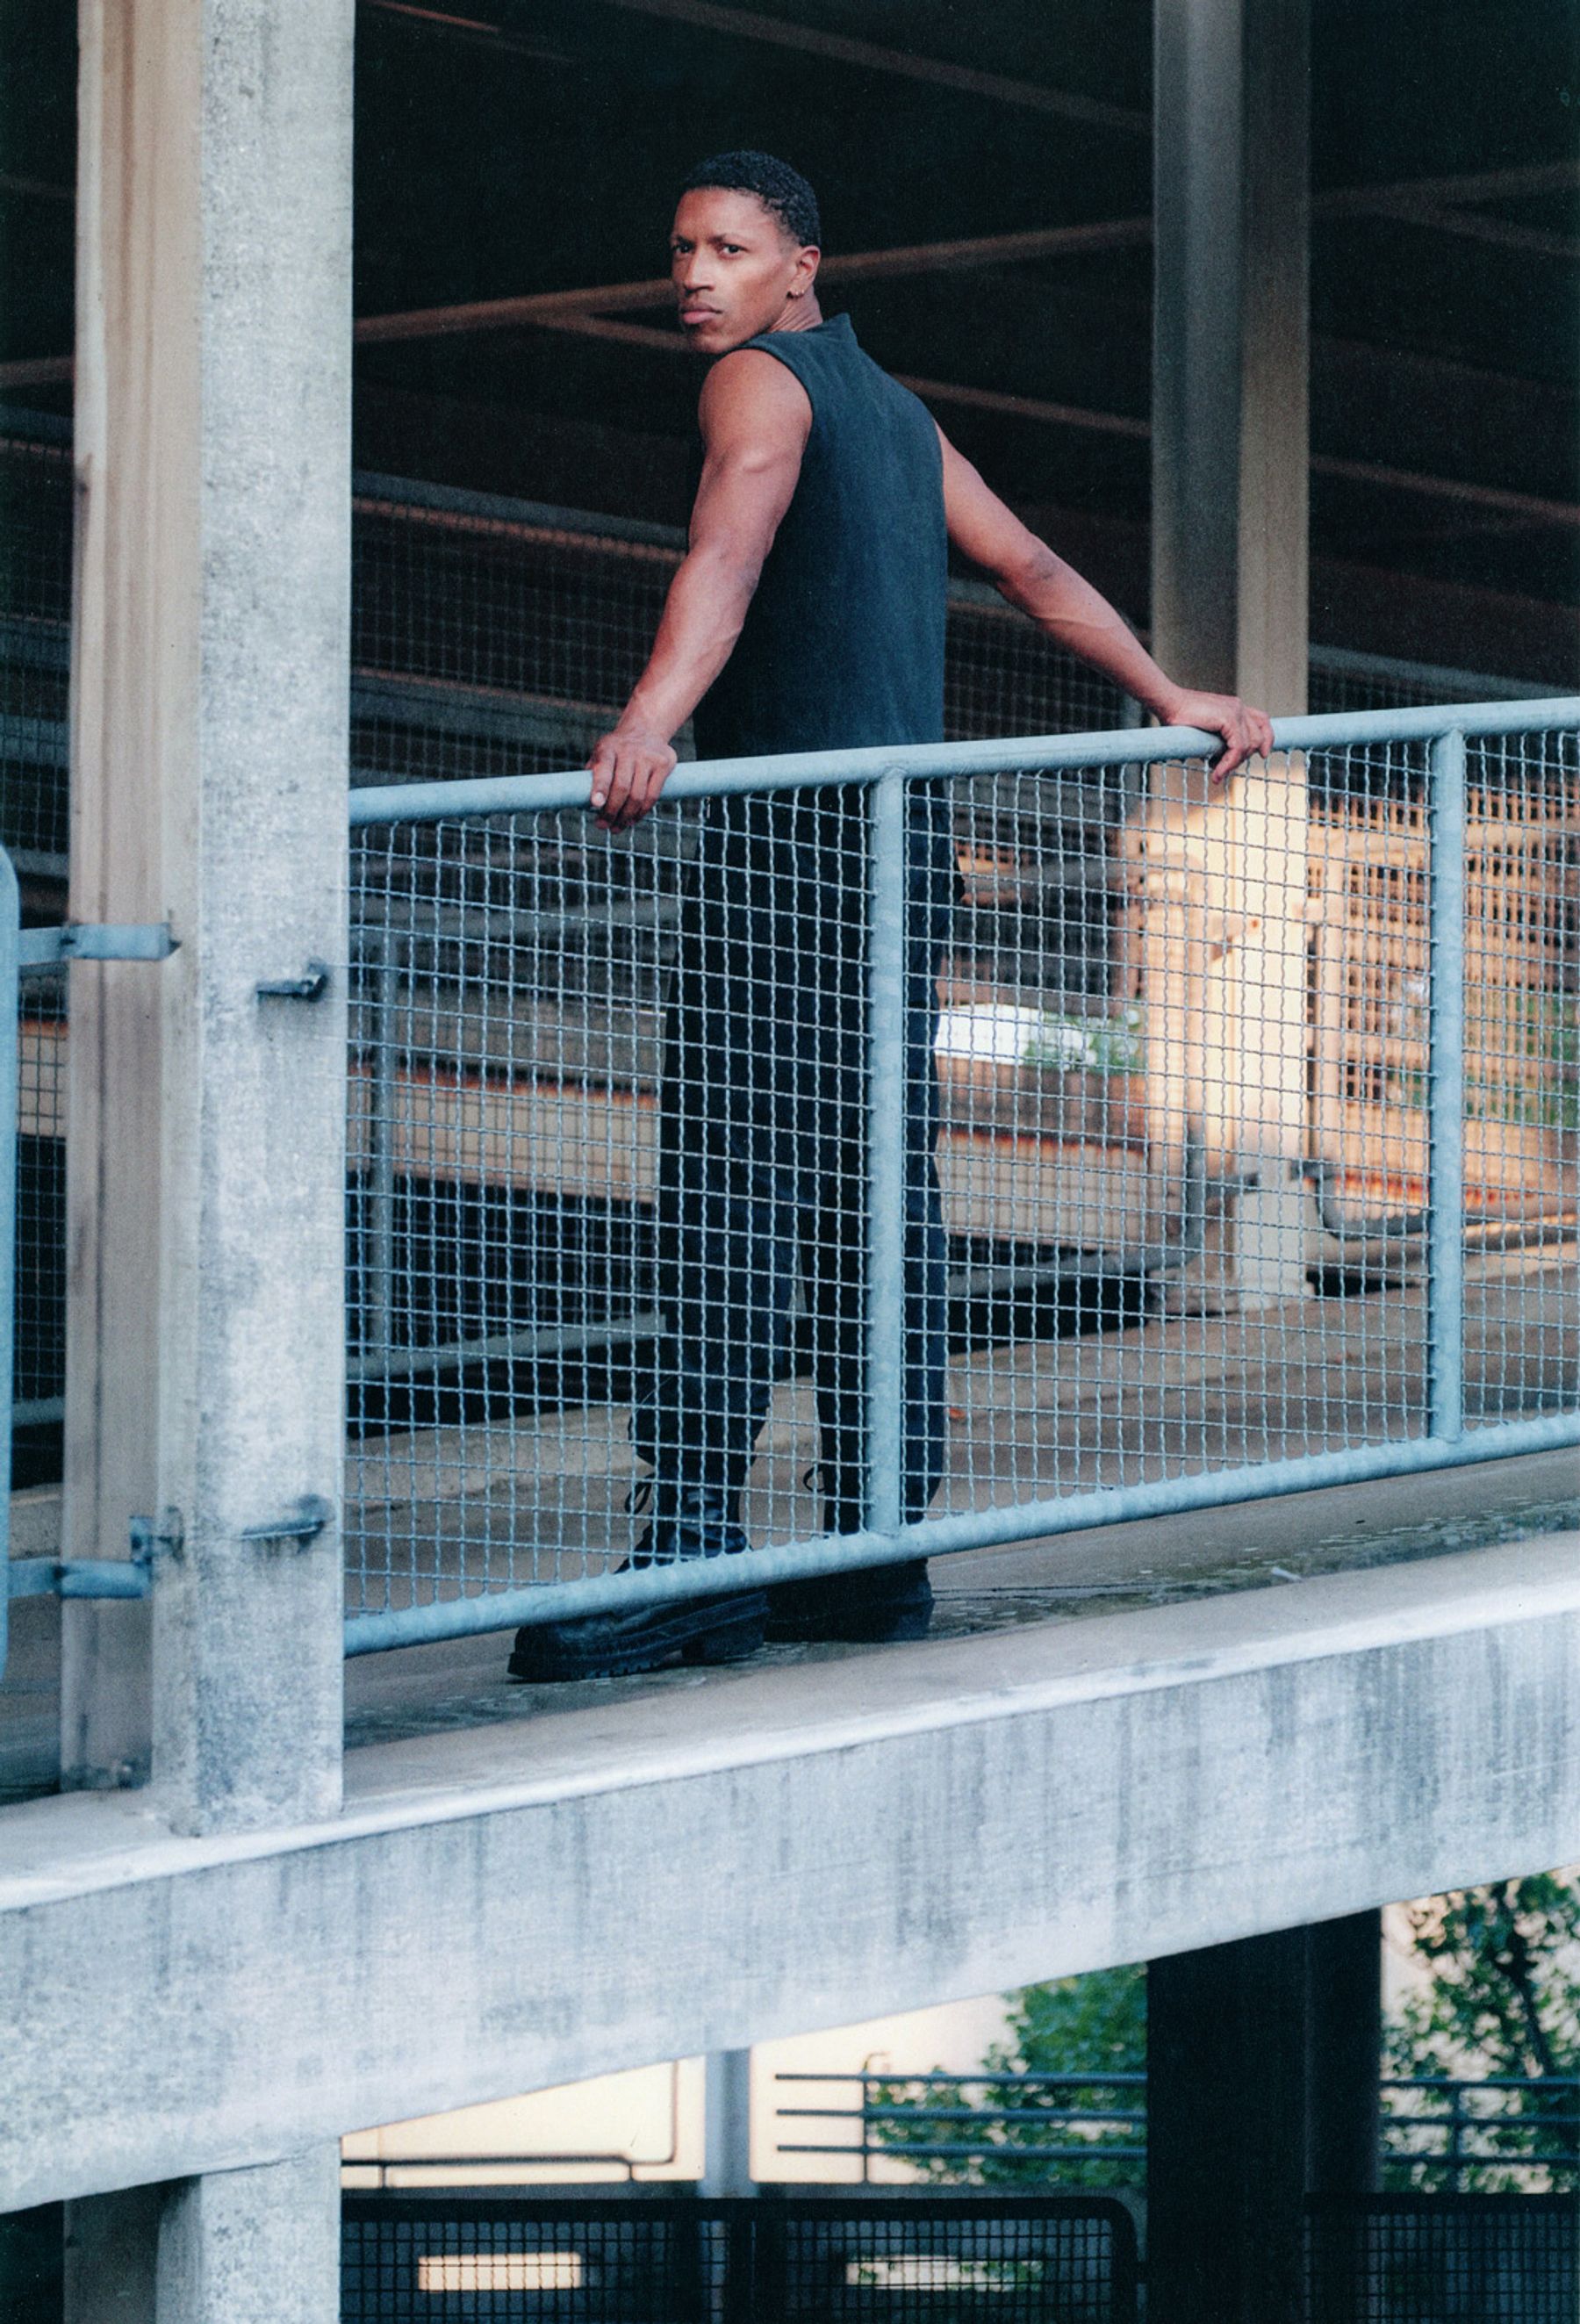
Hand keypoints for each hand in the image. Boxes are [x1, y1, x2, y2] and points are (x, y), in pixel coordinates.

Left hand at [587, 723, 677, 831]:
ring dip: (626, 817)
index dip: (600, 788)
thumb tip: (579, 802)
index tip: (596, 804)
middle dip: (611, 812)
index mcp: (608, 748)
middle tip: (602, 826)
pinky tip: (632, 820)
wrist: (646, 729)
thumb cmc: (616, 750)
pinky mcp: (663, 764)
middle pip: (622, 788)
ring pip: (637, 796)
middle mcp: (629, 751)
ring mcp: (648, 757)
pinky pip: (652, 796)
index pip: (604, 769)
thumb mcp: (601, 754)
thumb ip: (592, 774)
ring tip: (616, 827)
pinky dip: (641, 812)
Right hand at [1160, 689, 1274, 786]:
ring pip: (1250, 745)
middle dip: (1243, 758)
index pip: (1262, 721)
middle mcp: (1238, 707)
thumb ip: (1217, 741)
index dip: (1267, 739)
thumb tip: (1218, 761)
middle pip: (1260, 736)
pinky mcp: (1229, 718)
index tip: (1264, 755)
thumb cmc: (1179, 718)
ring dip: (1234, 764)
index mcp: (1235, 707)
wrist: (1168, 704)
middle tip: (1222, 769)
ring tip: (1217, 773)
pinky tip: (1217, 772)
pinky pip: (1238, 748)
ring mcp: (1235, 711)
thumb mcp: (1205, 730)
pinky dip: (1228, 764)